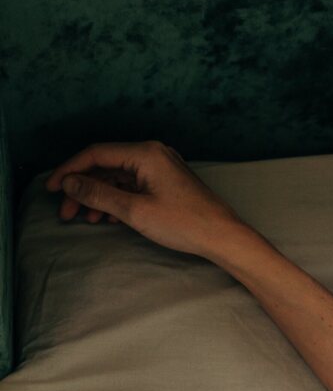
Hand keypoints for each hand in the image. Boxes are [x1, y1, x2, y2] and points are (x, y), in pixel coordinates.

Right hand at [46, 140, 251, 261]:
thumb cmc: (185, 223)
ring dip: (98, 196)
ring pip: (117, 177)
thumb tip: (68, 182)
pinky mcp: (165, 182)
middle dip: (82, 188)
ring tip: (85, 219)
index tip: (51, 189)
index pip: (96, 153)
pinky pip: (132, 185)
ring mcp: (161, 167)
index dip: (69, 170)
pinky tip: (107, 218)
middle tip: (66, 212)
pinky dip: (116, 200)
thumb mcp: (134, 211)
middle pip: (105, 165)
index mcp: (146, 153)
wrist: (223, 236)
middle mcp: (154, 154)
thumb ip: (98, 194)